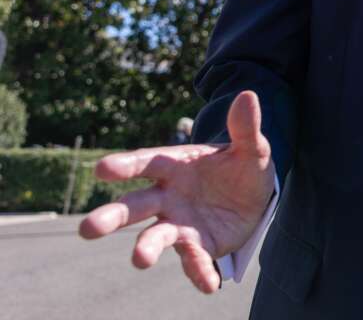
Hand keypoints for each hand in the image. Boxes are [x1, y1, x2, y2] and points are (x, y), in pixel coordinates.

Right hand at [78, 90, 274, 292]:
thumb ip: (245, 127)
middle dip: (112, 216)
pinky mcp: (197, 245)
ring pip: (155, 236)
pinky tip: (209, 285)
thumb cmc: (243, 166)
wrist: (256, 195)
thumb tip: (248, 95)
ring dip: (145, 248)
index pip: (146, 163)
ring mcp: (179, 223)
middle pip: (136, 205)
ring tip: (138, 260)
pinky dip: (199, 273)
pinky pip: (194, 261)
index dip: (125, 165)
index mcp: (175, 166)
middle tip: (87, 229)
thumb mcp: (252, 148)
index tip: (102, 168)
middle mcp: (169, 196)